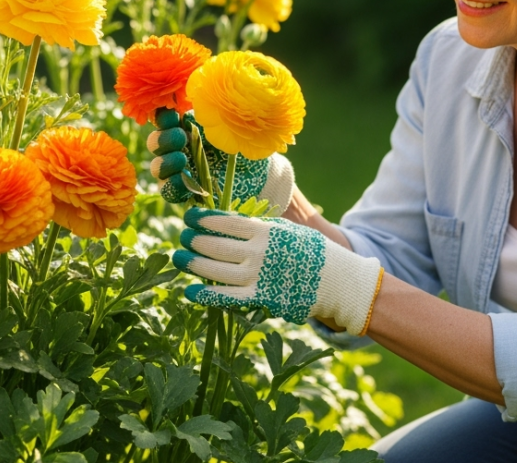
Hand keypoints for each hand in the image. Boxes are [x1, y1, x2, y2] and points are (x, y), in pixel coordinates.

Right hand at [146, 108, 294, 210]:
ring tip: (182, 160)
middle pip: (155, 142)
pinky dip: (173, 186)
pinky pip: (169, 191)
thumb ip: (219, 101)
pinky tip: (185, 181)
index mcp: (187, 124)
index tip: (173, 113)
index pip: (162, 118)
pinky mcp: (188, 191)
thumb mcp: (235, 116)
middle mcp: (179, 146)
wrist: (263, 168)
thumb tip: (209, 74)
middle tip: (181, 137)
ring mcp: (182, 169)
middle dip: (162, 139)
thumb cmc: (248, 136)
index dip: (161, 116)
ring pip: (157, 168)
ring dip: (164, 163)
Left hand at [172, 208, 383, 335]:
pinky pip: (227, 297)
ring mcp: (259, 276)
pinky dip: (206, 294)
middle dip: (194, 240)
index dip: (204, 219)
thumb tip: (230, 222)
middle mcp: (259, 252)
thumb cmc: (312, 253)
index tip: (189, 218)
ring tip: (178, 258)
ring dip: (193, 263)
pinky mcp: (261, 299)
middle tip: (181, 238)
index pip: (226, 222)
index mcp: (266, 231)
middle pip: (216, 245)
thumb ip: (261, 227)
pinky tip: (190, 291)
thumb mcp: (288, 231)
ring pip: (216, 270)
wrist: (339, 282)